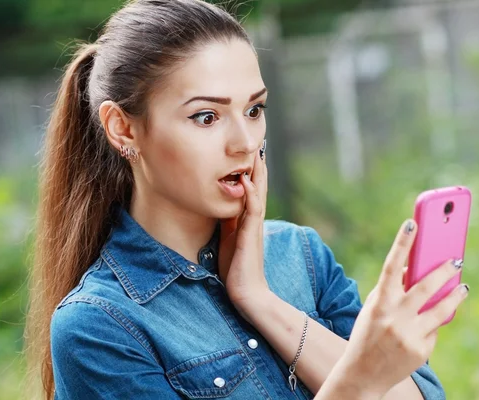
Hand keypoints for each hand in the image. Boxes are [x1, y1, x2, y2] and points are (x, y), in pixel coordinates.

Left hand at [217, 142, 268, 318]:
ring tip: (256, 152)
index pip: (252, 189)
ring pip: (259, 192)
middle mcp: (254, 219)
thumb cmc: (236, 269)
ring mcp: (254, 226)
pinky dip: (250, 193)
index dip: (250, 170)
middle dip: (257, 164)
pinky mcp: (251, 235)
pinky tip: (245, 179)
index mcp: (248, 219)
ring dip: (257, 172)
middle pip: (259, 185)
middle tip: (258, 142)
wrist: (248, 293)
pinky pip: (253, 210)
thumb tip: (219, 206)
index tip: (247, 151)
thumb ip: (228, 222)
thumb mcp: (228, 239)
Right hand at [340, 219, 468, 396]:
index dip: (402, 244)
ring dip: (455, 296)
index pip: (391, 266)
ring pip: (441, 309)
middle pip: (426, 286)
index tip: (412, 224)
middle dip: (444, 270)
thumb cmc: (368, 334)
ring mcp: (409, 335)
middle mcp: (394, 317)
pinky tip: (426, 327)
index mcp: (379, 302)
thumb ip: (393, 290)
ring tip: (463, 288)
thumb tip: (415, 270)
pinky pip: (434, 331)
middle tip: (457, 259)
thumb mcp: (374, 309)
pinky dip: (432, 326)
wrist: (362, 375)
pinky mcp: (421, 351)